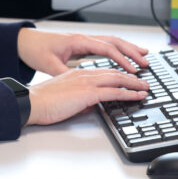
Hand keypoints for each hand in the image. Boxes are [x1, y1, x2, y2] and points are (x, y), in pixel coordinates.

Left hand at [17, 28, 148, 74]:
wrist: (25, 41)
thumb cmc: (36, 50)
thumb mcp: (49, 65)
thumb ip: (66, 73)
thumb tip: (81, 84)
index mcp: (78, 41)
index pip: (107, 49)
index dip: (121, 60)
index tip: (133, 70)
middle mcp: (83, 38)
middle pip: (114, 42)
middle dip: (131, 52)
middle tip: (146, 63)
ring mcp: (84, 39)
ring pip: (112, 41)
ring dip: (128, 48)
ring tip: (143, 56)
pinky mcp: (82, 43)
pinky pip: (105, 45)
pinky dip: (118, 50)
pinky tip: (124, 56)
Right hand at [27, 68, 148, 124]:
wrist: (32, 102)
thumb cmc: (43, 101)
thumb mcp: (65, 98)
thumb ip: (80, 99)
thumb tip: (91, 106)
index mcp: (78, 73)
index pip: (103, 72)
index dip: (118, 74)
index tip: (128, 79)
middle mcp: (84, 74)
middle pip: (113, 72)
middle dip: (131, 77)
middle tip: (143, 81)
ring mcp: (87, 82)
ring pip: (117, 79)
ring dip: (133, 83)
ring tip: (144, 88)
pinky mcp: (88, 93)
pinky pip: (113, 92)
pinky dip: (128, 93)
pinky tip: (136, 95)